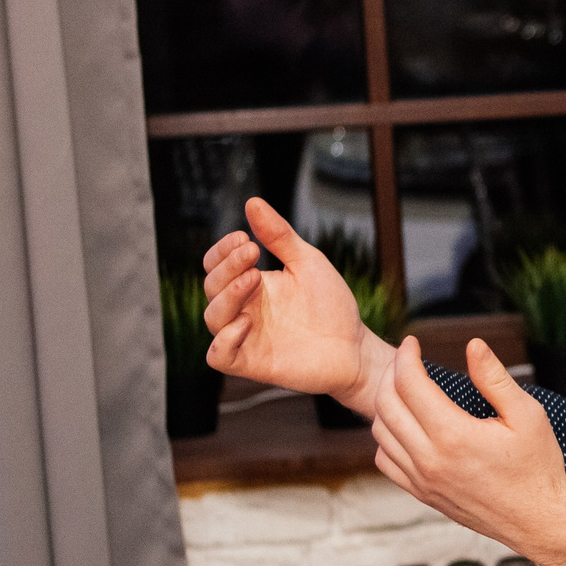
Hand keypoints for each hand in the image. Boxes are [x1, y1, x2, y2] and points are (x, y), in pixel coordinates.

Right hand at [202, 197, 394, 408]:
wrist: (355, 345)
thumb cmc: (331, 304)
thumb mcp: (307, 262)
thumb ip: (279, 236)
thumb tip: (252, 202)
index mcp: (251, 284)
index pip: (216, 265)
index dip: (222, 251)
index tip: (244, 238)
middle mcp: (242, 309)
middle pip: (211, 286)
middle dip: (227, 267)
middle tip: (252, 252)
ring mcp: (245, 337)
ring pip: (212, 318)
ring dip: (227, 296)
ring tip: (253, 279)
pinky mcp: (252, 363)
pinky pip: (218, 356)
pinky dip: (224, 340)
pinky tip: (246, 322)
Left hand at [373, 336, 565, 565]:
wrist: (537, 520)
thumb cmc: (538, 466)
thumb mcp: (527, 415)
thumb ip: (495, 378)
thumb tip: (473, 345)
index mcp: (454, 435)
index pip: (410, 384)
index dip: (407, 356)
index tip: (412, 342)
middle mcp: (430, 459)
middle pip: (386, 405)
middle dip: (391, 374)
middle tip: (407, 361)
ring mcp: (422, 480)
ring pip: (381, 433)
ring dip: (386, 404)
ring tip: (405, 389)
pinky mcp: (422, 494)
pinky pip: (386, 461)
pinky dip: (387, 438)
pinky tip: (406, 426)